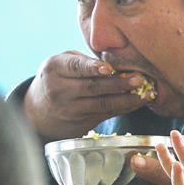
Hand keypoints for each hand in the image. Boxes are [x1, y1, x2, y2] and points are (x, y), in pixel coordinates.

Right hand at [23, 51, 149, 139]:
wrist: (38, 111)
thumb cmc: (57, 78)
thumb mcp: (62, 63)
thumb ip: (84, 61)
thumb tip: (116, 63)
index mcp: (54, 69)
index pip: (75, 67)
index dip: (92, 68)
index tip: (109, 68)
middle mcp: (59, 90)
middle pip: (92, 88)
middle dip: (118, 84)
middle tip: (139, 79)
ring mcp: (69, 110)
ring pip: (101, 104)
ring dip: (127, 99)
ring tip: (145, 93)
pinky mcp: (80, 123)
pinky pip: (106, 114)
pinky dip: (124, 108)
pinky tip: (138, 102)